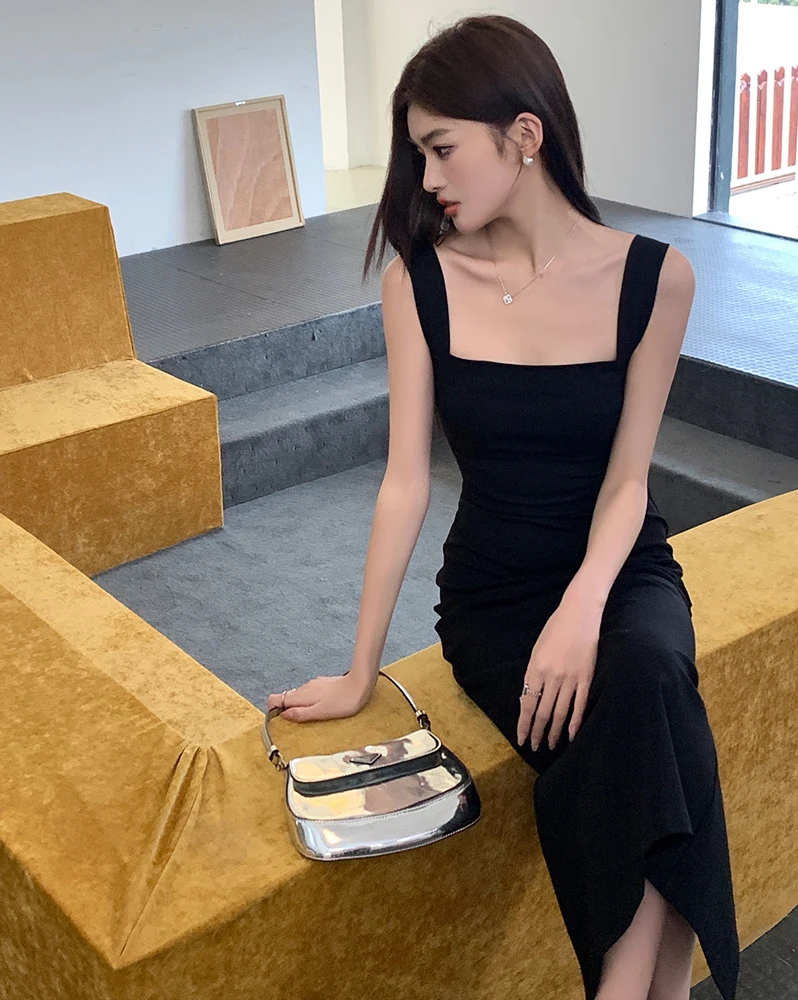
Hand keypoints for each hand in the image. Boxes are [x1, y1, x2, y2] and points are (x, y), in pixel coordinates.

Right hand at [265, 671, 372, 722]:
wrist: (360, 684)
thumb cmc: (343, 701)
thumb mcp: (319, 713)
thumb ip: (300, 714)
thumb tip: (283, 715)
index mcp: (301, 696)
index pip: (274, 698)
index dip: (272, 709)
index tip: (278, 720)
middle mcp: (304, 688)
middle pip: (286, 698)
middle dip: (286, 710)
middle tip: (297, 723)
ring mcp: (313, 684)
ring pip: (298, 696)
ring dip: (299, 706)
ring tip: (312, 716)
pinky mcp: (322, 684)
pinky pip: (309, 693)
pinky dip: (310, 702)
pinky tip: (322, 707)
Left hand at [517, 594, 600, 751]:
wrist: (579, 613)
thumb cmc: (555, 628)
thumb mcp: (537, 650)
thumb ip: (533, 674)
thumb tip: (529, 698)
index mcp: (535, 668)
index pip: (527, 704)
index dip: (524, 724)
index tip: (521, 739)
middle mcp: (552, 676)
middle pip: (543, 712)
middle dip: (538, 732)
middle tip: (535, 748)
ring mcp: (570, 678)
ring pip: (560, 712)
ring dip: (555, 731)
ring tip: (551, 745)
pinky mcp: (586, 677)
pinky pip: (580, 704)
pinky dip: (575, 722)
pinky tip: (571, 735)